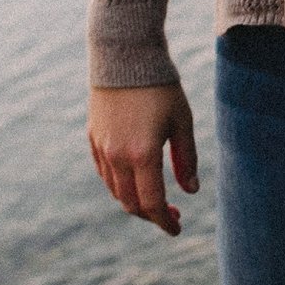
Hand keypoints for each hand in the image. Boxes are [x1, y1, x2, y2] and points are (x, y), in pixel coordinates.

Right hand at [88, 80, 199, 234]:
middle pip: (131, 203)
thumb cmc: (160, 86)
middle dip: (152, 215)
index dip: (165, 222)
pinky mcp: (93, 138)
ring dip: (135, 202)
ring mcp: (102, 148)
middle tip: (171, 215)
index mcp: (143, 154)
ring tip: (156, 199)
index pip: (152, 203)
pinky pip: (105, 174)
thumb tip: (190, 191)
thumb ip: (187, 159)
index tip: (177, 229)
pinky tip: (136, 181)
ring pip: (116, 191)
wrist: (124, 56)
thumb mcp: (182, 122)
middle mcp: (118, 156)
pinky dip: (120, 186)